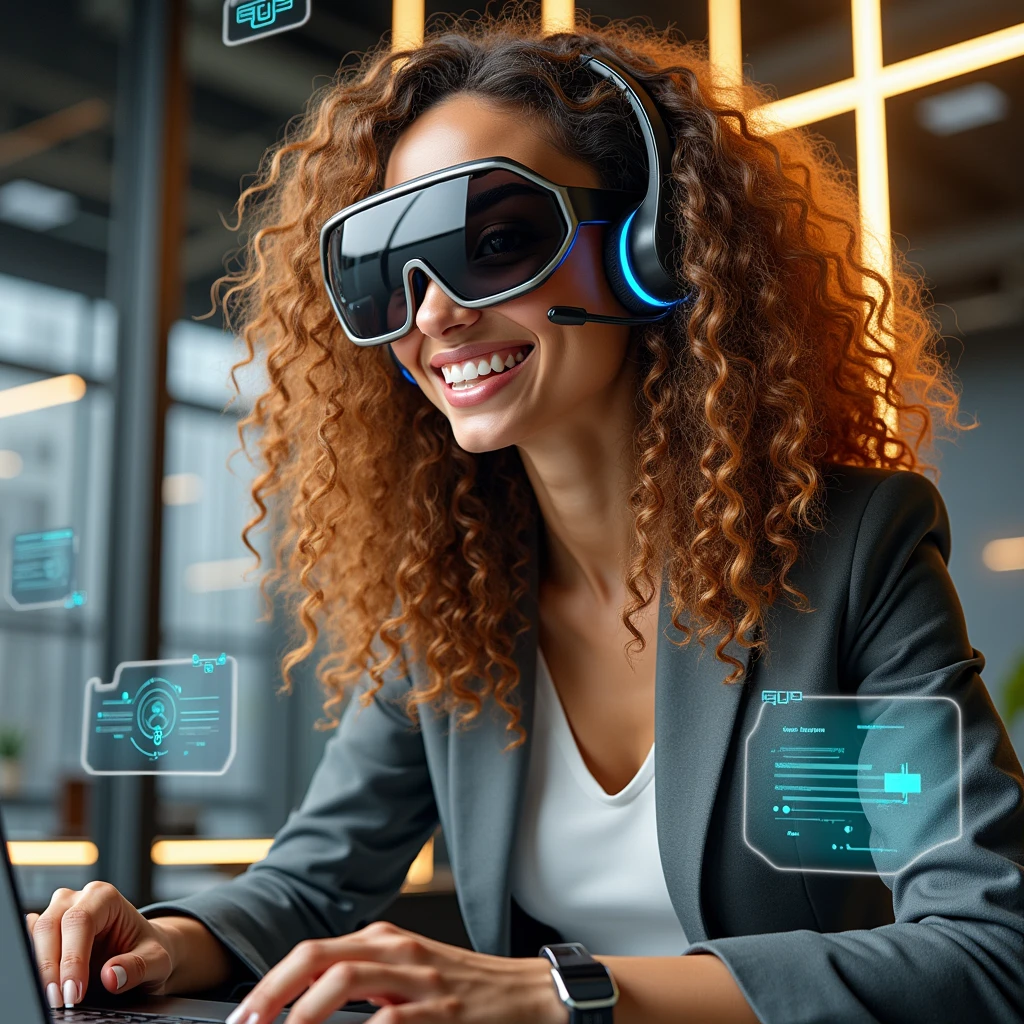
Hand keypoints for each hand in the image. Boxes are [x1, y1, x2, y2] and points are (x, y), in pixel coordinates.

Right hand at [25, 881, 224, 1007]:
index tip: (75, 993)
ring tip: (52, 999)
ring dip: (38, 968)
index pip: (80, 922)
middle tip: (59, 1001)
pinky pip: (29, 942)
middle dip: (51, 967)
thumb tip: (111, 976)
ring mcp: (58, 912)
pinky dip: (32, 964)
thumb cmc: (148, 951)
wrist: (142, 951)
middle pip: (51, 925)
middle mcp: (78, 899)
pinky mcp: (46, 932)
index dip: (73, 958)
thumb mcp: (156, 961)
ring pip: (35, 934)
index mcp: (105, 897)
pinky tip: (42, 984)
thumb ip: (138, 967)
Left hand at [225, 921, 568, 1023]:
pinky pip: (389, 1023)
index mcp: (384, 940)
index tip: (244, 1016)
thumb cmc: (467, 989)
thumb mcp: (411, 973)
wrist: (529, 995)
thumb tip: (306, 1008)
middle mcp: (397, 950)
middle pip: (318, 956)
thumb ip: (366, 982)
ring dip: (303, 1014)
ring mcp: (420, 980)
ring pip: (345, 981)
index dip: (271, 982)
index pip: (312, 951)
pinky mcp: (442, 1012)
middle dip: (272, 992)